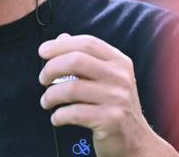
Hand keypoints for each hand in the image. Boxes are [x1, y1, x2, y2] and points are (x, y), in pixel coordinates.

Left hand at [38, 33, 174, 156]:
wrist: (136, 140)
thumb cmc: (113, 104)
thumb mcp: (106, 76)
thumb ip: (84, 56)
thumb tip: (61, 38)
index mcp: (119, 61)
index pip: (87, 43)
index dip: (60, 45)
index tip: (42, 51)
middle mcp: (121, 77)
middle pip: (76, 61)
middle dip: (51, 68)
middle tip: (42, 79)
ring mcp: (118, 98)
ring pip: (71, 88)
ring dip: (50, 95)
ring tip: (46, 101)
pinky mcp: (111, 120)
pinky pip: (74, 113)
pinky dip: (58, 115)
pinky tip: (56, 118)